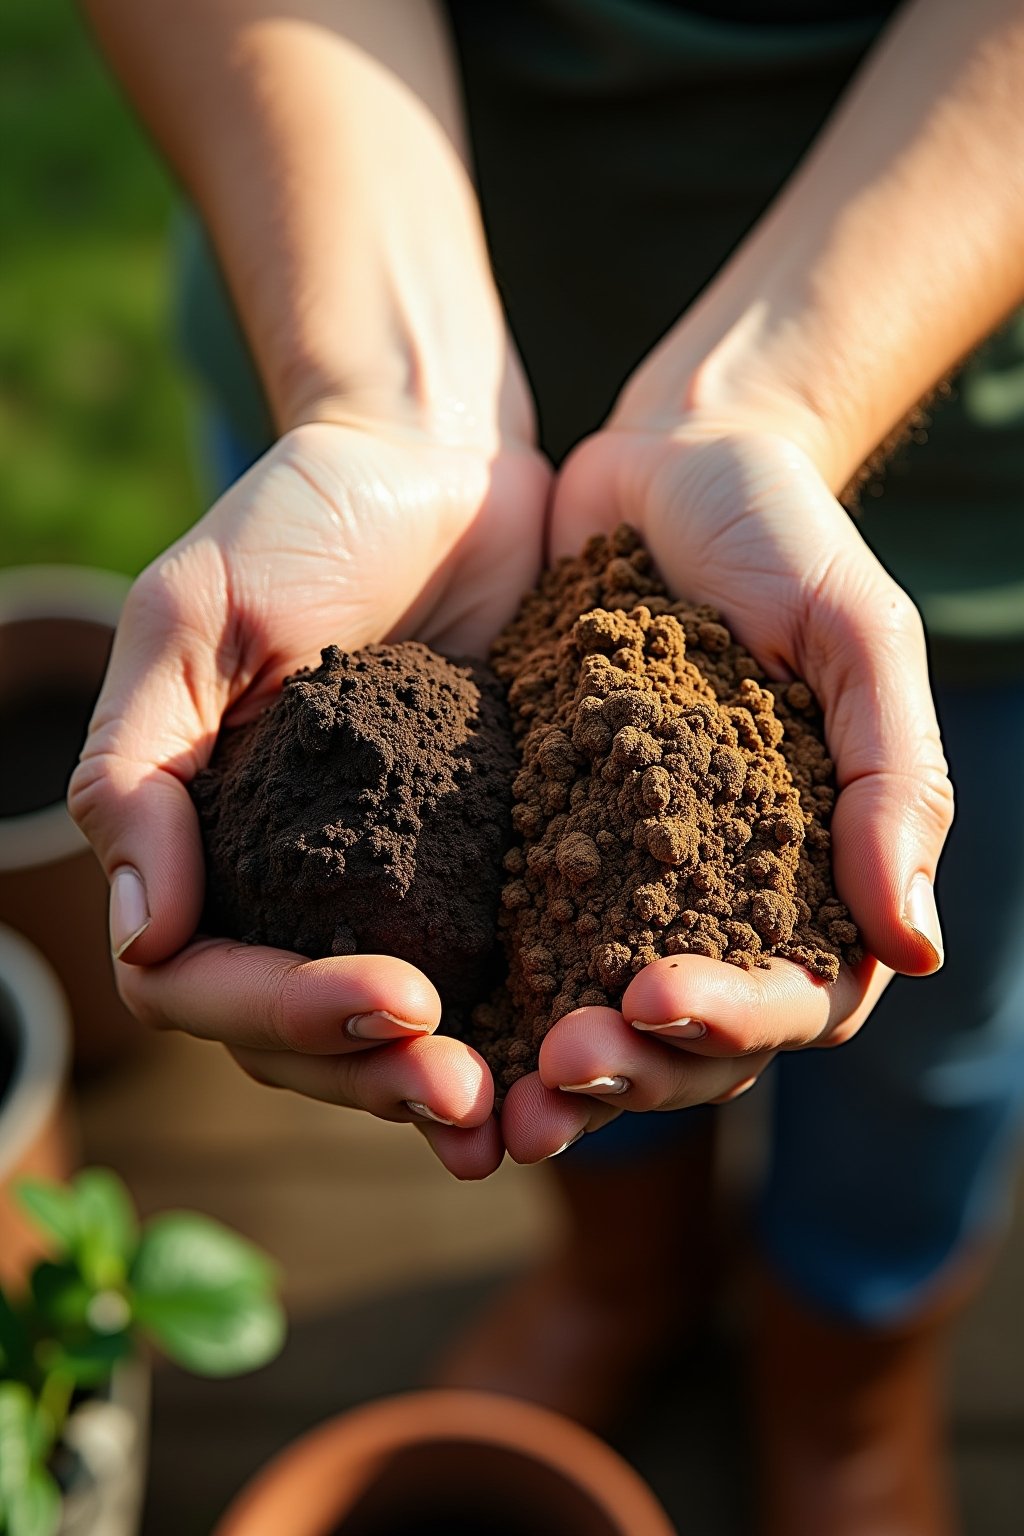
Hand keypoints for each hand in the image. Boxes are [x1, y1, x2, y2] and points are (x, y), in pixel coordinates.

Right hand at [70, 418, 549, 1179]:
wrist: (440, 461)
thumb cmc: (299, 519)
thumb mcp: (195, 616)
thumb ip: (139, 767)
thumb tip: (141, 941)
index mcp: (208, 845)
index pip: (204, 981)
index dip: (282, 1012)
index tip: (391, 997)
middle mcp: (294, 885)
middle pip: (301, 1036)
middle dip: (374, 1076)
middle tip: (461, 1097)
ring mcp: (393, 883)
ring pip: (393, 1033)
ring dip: (443, 1086)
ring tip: (512, 1118)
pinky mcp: (487, 859)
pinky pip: (495, 966)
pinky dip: (522, 1025)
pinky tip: (572, 1059)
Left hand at [498, 413, 951, 1160]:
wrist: (666, 466)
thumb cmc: (782, 537)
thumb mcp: (856, 635)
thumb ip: (893, 778)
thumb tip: (913, 948)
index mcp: (813, 873)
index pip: (793, 996)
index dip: (733, 1020)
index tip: (655, 997)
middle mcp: (718, 899)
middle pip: (689, 1039)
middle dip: (631, 1070)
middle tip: (558, 1072)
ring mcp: (626, 880)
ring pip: (597, 1017)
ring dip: (553, 1071)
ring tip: (490, 1099)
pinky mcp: (544, 844)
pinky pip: (515, 941)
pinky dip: (484, 998)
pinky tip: (428, 1020)